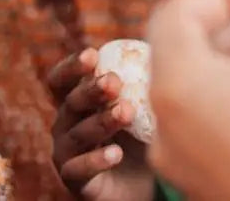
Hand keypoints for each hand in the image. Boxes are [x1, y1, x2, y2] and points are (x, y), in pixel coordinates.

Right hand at [47, 49, 153, 200]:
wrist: (144, 185)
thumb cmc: (141, 135)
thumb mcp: (144, 106)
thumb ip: (145, 79)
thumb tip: (168, 44)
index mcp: (77, 102)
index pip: (61, 80)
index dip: (72, 67)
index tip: (92, 55)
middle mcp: (66, 125)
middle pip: (70, 103)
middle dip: (92, 90)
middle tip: (114, 82)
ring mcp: (67, 154)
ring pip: (76, 134)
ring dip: (101, 121)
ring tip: (127, 112)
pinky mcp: (76, 182)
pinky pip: (78, 170)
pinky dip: (96, 160)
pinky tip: (116, 153)